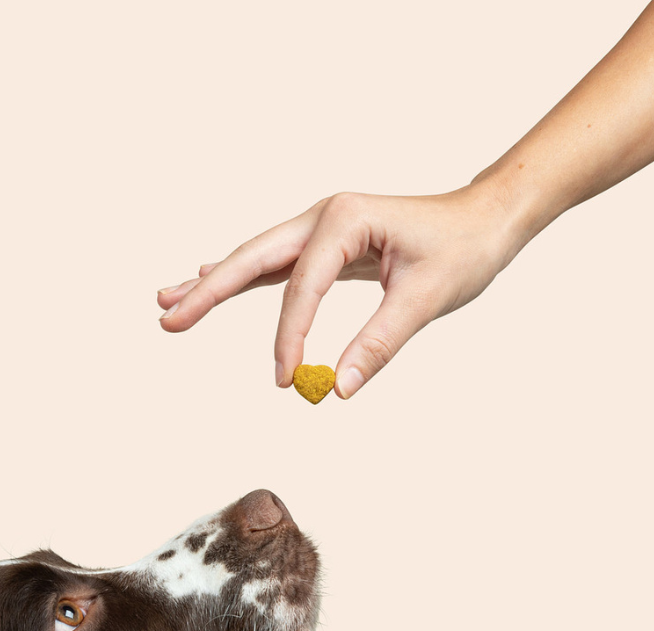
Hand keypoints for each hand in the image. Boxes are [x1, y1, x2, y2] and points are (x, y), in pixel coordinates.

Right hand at [157, 184, 521, 397]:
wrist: (488, 218)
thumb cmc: (464, 248)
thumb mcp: (427, 298)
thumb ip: (379, 343)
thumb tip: (336, 389)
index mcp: (344, 220)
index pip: (300, 286)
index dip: (289, 337)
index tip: (286, 381)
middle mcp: (323, 217)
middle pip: (252, 258)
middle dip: (209, 291)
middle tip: (166, 317)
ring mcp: (321, 229)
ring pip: (256, 259)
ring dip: (214, 282)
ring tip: (169, 302)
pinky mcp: (327, 247)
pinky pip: (275, 267)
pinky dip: (242, 280)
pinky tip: (211, 280)